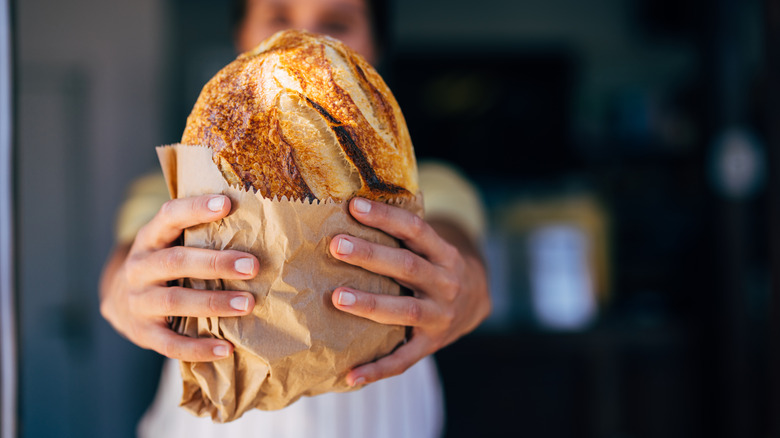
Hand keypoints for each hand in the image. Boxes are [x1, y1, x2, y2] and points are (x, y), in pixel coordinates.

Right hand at [99, 195, 258, 361]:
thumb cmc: (165, 265)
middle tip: (253, 266)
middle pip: (175, 261)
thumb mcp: (171, 243)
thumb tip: (257, 222)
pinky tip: (225, 349)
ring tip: (247, 304)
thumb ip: (201, 234)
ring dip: (213, 303)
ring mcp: (138, 301)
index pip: (169, 217)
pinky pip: (170, 343)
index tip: (227, 203)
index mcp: (150, 238)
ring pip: (174, 301)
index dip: (195, 209)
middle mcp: (139, 267)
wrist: (119, 301)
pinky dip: (198, 348)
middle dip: (216, 263)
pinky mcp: (142, 332)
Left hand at [329, 197, 490, 385]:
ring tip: (337, 297)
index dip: (386, 217)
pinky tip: (350, 375)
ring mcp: (440, 316)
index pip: (415, 229)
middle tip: (335, 245)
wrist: (477, 301)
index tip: (354, 206)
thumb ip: (403, 232)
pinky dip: (377, 369)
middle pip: (407, 267)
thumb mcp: (431, 245)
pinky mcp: (431, 344)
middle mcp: (446, 283)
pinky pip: (403, 359)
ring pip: (404, 310)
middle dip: (370, 255)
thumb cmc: (435, 265)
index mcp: (444, 253)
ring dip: (370, 304)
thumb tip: (352, 203)